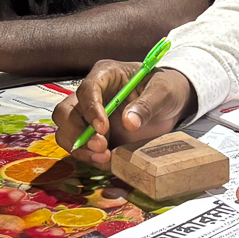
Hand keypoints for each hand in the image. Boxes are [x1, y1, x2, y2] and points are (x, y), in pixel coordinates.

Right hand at [55, 59, 196, 166]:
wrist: (172, 103)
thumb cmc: (166, 89)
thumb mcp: (163, 91)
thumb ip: (147, 104)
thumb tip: (129, 122)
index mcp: (105, 75)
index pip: (87, 89)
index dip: (91, 109)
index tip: (102, 128)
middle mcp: (92, 95)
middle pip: (66, 112)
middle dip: (78, 133)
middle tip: (101, 146)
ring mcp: (90, 116)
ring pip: (67, 132)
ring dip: (80, 149)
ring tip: (104, 158)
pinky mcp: (94, 135)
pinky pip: (81, 148)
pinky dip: (90, 158)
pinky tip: (108, 162)